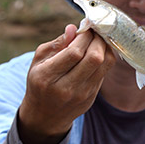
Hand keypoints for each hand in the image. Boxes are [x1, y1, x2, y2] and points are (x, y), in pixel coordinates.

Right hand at [17, 24, 115, 143]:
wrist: (45, 116)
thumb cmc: (40, 82)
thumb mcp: (39, 61)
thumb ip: (57, 43)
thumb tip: (74, 28)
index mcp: (47, 77)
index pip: (74, 52)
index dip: (84, 36)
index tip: (86, 27)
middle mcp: (65, 88)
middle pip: (94, 58)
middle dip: (97, 39)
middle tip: (94, 32)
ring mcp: (81, 95)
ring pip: (104, 65)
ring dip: (105, 47)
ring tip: (97, 40)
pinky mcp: (92, 97)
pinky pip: (105, 72)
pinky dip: (105, 58)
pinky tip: (98, 52)